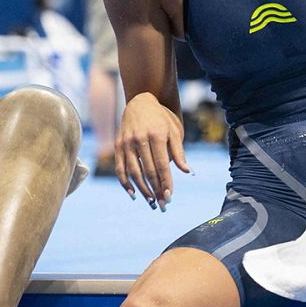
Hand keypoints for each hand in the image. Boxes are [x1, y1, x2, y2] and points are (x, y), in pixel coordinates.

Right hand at [116, 92, 189, 210]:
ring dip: (142, 190)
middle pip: (148, 171)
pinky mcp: (118, 146)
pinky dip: (125, 182)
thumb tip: (187, 172)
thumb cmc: (162, 118)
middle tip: (163, 205)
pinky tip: (133, 194)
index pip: (162, 165)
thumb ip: (179, 152)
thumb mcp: (174, 131)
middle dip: (156, 190)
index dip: (166, 182)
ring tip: (151, 202)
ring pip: (133, 172)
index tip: (170, 196)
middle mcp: (139, 139)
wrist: (140, 101)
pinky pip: (120, 168)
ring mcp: (126, 143)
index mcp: (156, 135)